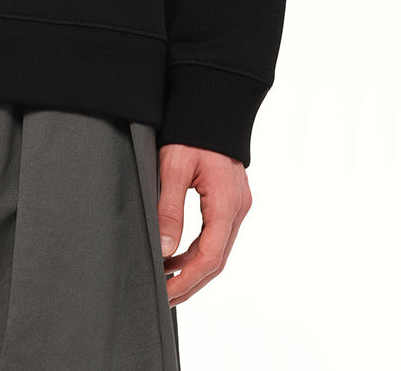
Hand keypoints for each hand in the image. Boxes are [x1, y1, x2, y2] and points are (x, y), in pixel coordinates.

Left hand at [156, 142, 251, 305]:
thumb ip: (169, 209)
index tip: (166, 293)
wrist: (211, 104)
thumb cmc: (191, 130)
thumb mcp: (173, 166)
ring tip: (165, 280)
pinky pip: (217, 235)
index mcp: (225, 202)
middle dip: (190, 282)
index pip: (210, 257)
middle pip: (217, 260)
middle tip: (163, 297)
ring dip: (193, 268)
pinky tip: (176, 254)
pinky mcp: (231, 200)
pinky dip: (197, 250)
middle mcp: (237, 208)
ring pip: (218, 250)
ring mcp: (237, 204)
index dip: (188, 280)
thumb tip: (165, 249)